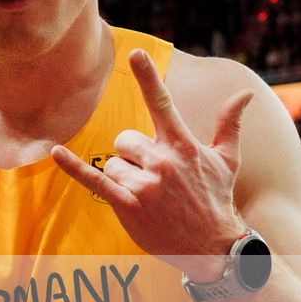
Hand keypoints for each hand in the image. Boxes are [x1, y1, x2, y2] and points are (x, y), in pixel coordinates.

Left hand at [50, 49, 252, 281]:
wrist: (213, 248)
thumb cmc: (216, 199)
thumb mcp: (227, 160)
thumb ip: (229, 124)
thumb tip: (246, 93)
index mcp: (183, 145)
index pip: (162, 103)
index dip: (148, 77)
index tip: (135, 54)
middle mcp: (163, 161)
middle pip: (125, 139)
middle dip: (133, 154)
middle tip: (153, 177)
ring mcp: (145, 184)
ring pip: (114, 163)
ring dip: (125, 176)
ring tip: (148, 196)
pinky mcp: (128, 205)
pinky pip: (94, 179)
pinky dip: (73, 167)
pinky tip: (55, 153)